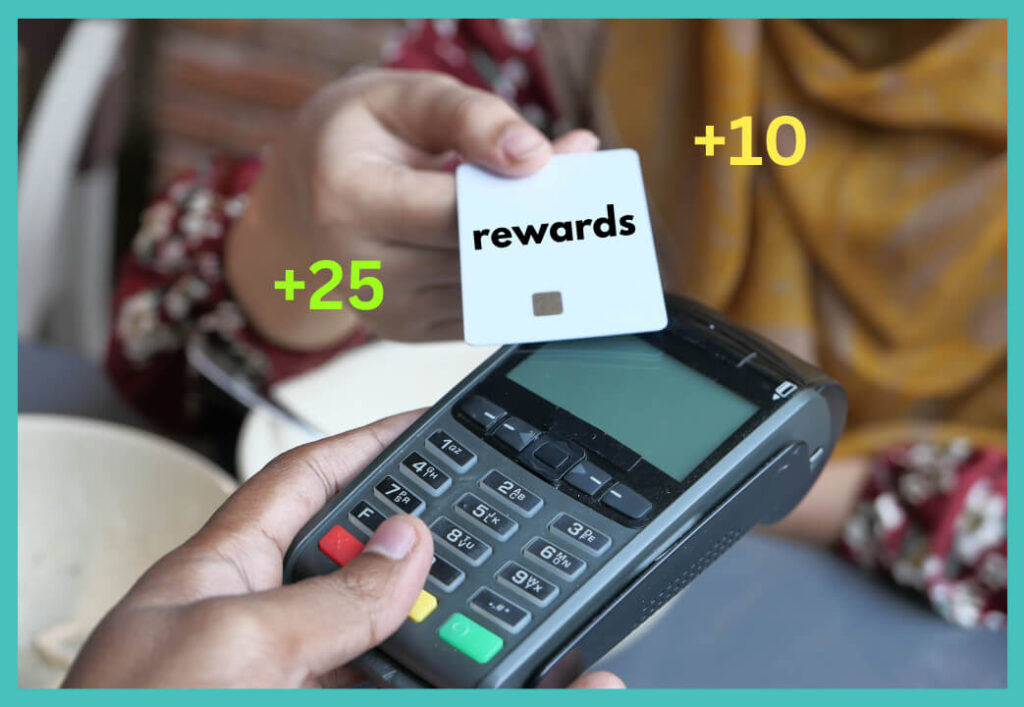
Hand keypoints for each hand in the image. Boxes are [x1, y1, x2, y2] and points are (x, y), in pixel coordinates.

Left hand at [63, 411, 622, 687]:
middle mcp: (256, 624)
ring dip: (432, 626)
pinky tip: (459, 672)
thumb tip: (404, 545)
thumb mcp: (236, 646)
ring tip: (483, 616)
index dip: (364, 445)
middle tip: (476, 531)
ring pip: (378, 636)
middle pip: (354, 560)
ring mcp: (284, 678)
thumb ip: (329, 596)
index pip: (304, 481)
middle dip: (413, 543)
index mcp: (221, 572)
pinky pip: (382, 681)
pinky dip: (424, 674)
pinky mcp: (308, 703)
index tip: (422, 426)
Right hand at [226, 69, 599, 349]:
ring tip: (567, 210)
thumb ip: (470, 117)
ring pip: (493, 290)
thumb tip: (535, 156)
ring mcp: (387, 310)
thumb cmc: (357, 137)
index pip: (457, 213)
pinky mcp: (410, 331)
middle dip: (545, 225)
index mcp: (350, 200)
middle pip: (482, 258)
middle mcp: (362, 269)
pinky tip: (536, 245)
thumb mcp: (401, 97)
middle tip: (592, 191)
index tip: (576, 166)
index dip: (522, 194)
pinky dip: (519, 280)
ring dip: (542, 255)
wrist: (308, 197)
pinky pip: (485, 310)